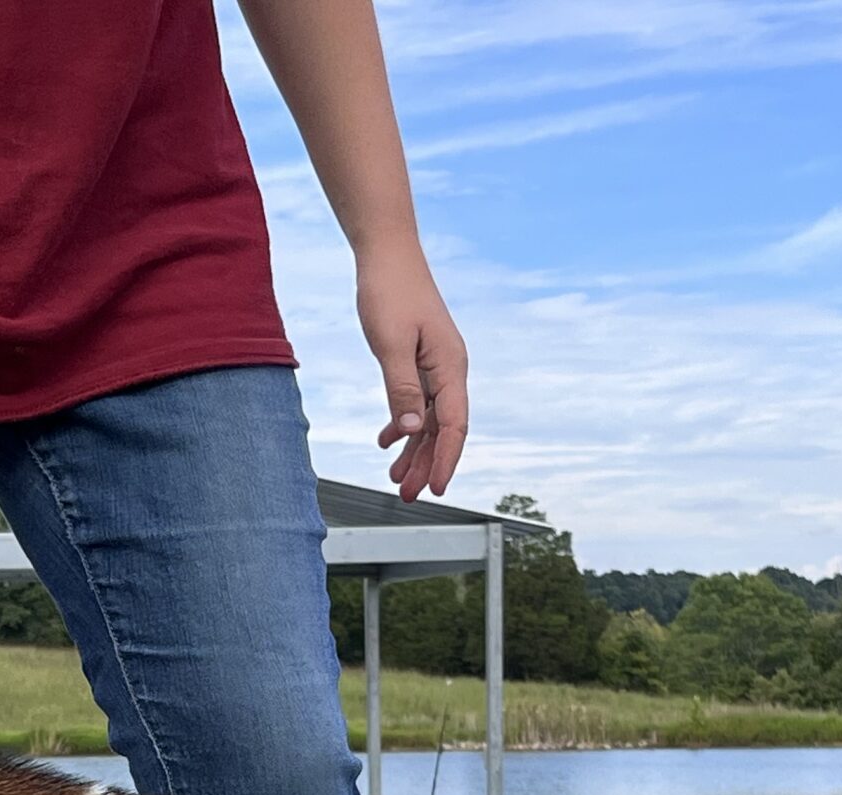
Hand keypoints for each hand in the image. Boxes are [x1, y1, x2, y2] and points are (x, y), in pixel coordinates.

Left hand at [357, 251, 467, 499]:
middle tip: (406, 495)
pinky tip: (387, 441)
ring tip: (394, 479)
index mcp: (450, 367)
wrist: (387, 253)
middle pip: (443, 429)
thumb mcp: (390, 344)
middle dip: (427, 464)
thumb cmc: (389, 291)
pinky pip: (417, 401)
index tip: (435, 489)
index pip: (454, 426)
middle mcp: (449, 370)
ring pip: (429, 419)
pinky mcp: (420, 360)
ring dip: (414, 450)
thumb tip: (412, 431)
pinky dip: (403, 424)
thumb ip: (401, 389)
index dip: (446, 460)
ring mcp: (436, 365)